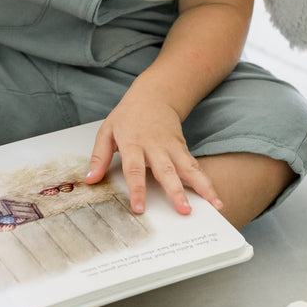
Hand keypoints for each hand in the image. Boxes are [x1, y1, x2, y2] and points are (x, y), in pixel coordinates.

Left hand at [85, 93, 222, 215]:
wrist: (154, 95)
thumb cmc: (128, 117)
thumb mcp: (107, 131)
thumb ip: (99, 157)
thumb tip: (90, 179)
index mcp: (133, 143)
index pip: (134, 169)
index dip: (137, 189)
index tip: (140, 209)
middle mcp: (155, 146)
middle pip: (166, 171)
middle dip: (176, 192)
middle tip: (184, 210)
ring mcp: (172, 147)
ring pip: (188, 168)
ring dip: (202, 187)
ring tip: (215, 204)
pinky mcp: (183, 148)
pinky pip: (195, 166)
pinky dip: (207, 182)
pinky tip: (216, 198)